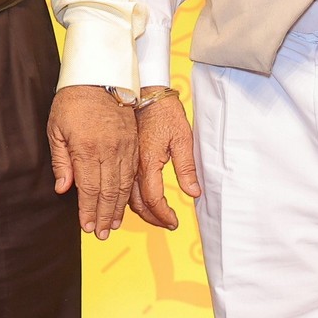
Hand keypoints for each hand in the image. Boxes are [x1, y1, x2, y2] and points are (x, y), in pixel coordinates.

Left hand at [47, 85, 135, 237]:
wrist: (101, 74)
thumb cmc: (73, 101)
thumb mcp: (56, 129)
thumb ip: (61, 161)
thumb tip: (63, 189)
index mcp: (86, 149)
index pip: (89, 189)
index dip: (88, 211)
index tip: (87, 227)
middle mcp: (108, 150)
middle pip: (108, 192)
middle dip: (104, 216)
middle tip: (101, 234)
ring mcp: (124, 146)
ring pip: (123, 184)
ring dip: (118, 207)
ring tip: (113, 224)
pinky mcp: (133, 141)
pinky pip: (133, 172)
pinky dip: (129, 190)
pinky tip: (125, 201)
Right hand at [130, 87, 200, 230]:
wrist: (146, 93)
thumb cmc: (166, 112)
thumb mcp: (182, 138)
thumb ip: (186, 167)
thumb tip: (193, 192)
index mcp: (148, 162)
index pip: (153, 199)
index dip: (163, 215)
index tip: (173, 222)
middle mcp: (133, 166)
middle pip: (138, 203)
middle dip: (152, 218)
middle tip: (166, 224)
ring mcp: (126, 162)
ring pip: (128, 197)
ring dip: (141, 211)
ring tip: (155, 217)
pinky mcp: (125, 157)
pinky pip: (124, 185)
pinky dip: (131, 198)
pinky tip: (140, 201)